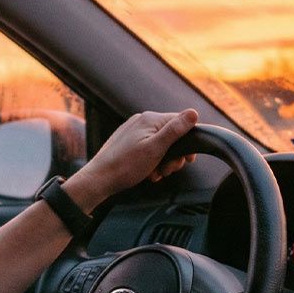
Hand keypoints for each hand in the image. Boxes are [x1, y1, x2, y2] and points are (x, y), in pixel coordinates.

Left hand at [65, 109, 197, 211]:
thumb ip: (175, 131)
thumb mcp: (156, 149)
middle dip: (174, 156)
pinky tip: (147, 173)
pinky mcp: (128, 142)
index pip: (180, 122)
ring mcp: (134, 131)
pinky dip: (152, 162)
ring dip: (163, 161)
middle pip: (171, 135)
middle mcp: (142, 121)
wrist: (100, 179)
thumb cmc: (126, 166)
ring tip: (155, 173)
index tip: (188, 159)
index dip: (188, 142)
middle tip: (167, 170)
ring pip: (161, 145)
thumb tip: (194, 113)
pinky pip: (148, 149)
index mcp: (150, 119)